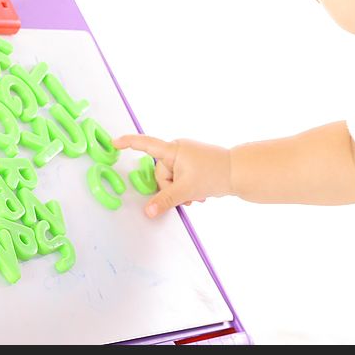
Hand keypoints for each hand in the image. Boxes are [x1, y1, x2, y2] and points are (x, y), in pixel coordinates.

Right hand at [111, 134, 231, 217]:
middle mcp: (178, 149)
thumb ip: (164, 201)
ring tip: (197, 196)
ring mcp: (186, 156)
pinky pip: (181, 178)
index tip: (114, 143)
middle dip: (171, 188)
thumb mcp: (186, 190)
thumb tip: (147, 211)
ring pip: (171, 179)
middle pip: (160, 173)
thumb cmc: (214, 174)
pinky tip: (200, 194)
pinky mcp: (193, 163)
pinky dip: (187, 188)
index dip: (128, 143)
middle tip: (188, 196)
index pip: (146, 144)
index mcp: (173, 149)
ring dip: (181, 191)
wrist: (240, 172)